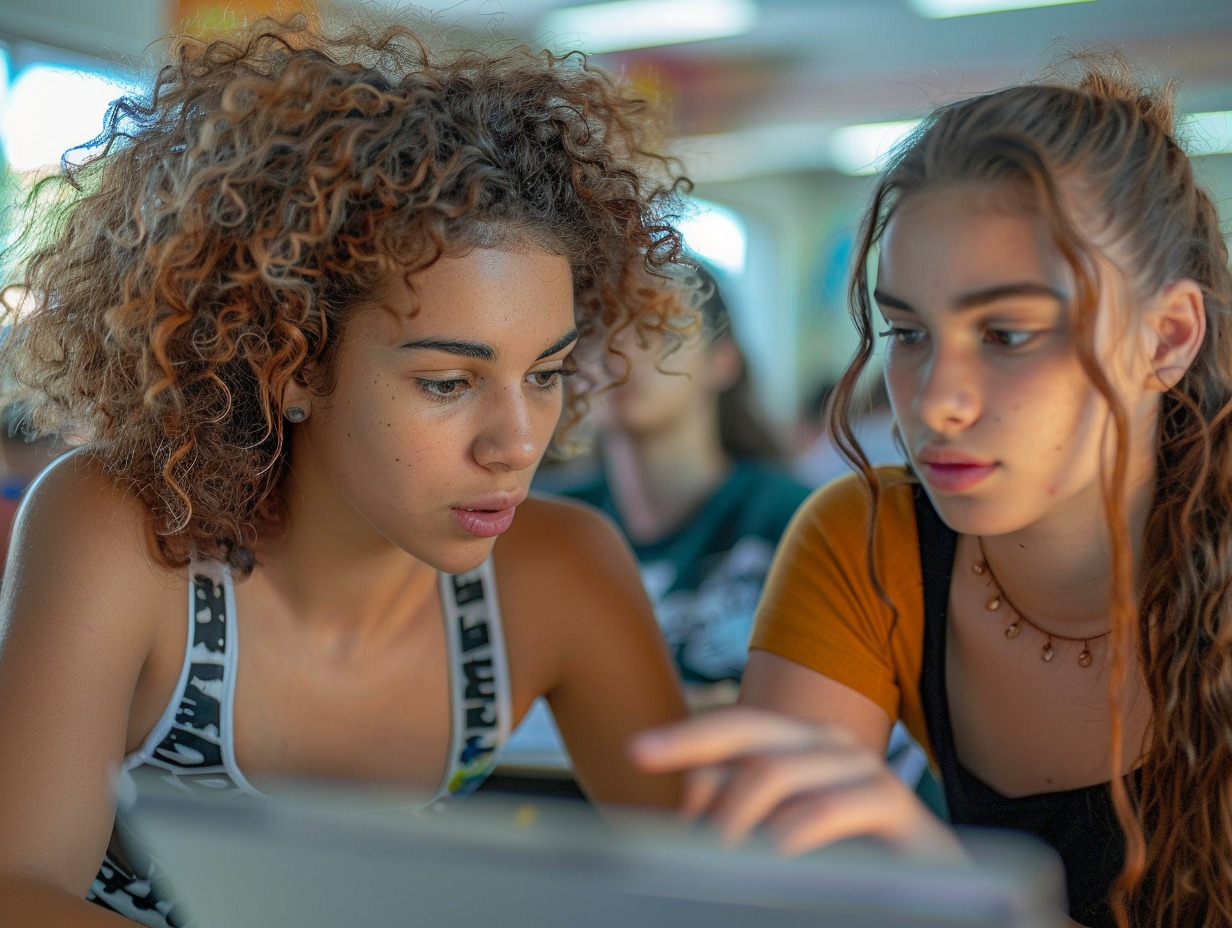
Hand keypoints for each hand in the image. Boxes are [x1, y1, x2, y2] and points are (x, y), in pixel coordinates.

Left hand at [630, 705, 962, 858]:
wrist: (936, 894)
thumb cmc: (848, 868)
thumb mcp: (781, 837)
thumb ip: (740, 817)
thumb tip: (682, 814)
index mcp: (798, 747)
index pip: (732, 727)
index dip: (684, 738)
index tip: (637, 750)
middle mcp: (826, 745)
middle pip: (748, 730)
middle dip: (689, 739)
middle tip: (640, 754)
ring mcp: (861, 768)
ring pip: (775, 769)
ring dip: (729, 810)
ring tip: (703, 848)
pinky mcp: (893, 804)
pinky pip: (826, 808)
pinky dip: (787, 830)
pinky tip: (766, 853)